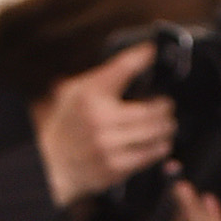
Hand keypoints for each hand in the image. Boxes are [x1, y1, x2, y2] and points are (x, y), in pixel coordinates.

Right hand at [33, 43, 176, 208]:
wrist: (52, 167)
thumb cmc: (67, 127)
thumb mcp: (76, 92)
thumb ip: (104, 76)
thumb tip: (140, 57)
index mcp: (90, 95)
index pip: (124, 67)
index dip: (143, 56)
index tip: (152, 52)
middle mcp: (100, 119)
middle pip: (150, 108)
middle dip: (164, 106)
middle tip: (167, 105)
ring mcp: (108, 146)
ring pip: (153, 133)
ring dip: (166, 127)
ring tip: (168, 125)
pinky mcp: (114, 168)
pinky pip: (147, 156)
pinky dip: (159, 149)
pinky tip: (161, 144)